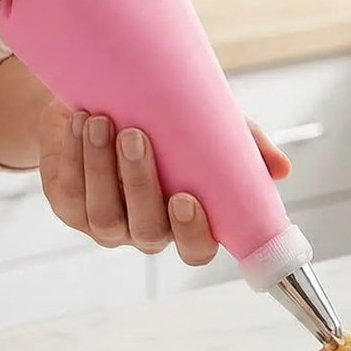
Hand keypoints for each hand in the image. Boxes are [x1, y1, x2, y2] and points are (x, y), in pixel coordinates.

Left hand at [38, 102, 290, 264]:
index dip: (192, 234)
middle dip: (140, 184)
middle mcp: (146, 230)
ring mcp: (106, 223)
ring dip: (101, 167)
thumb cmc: (163, 120)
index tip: (185, 198)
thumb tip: (281, 169)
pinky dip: (73, 156)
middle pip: (147, 232)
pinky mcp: (69, 206)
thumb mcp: (205, 125)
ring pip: (105, 214)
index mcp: (186, 221)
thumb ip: (243, 145)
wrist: (99, 100)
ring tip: (100, 122)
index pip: (196, 250)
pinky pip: (71, 193)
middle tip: (136, 136)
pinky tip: (78, 124)